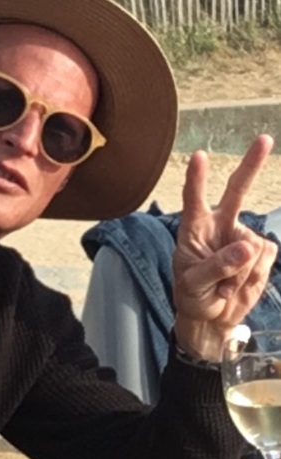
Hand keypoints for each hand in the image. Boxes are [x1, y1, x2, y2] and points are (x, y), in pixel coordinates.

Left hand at [173, 135, 278, 360]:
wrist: (212, 318)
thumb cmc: (193, 295)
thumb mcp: (194, 284)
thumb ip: (217, 266)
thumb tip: (248, 245)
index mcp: (195, 227)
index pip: (195, 198)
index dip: (197, 178)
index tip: (199, 156)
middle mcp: (221, 225)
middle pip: (237, 190)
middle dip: (252, 164)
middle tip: (265, 139)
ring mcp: (243, 238)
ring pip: (252, 247)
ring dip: (240, 272)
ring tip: (223, 285)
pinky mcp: (262, 253)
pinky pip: (265, 259)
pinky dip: (253, 276)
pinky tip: (239, 284)